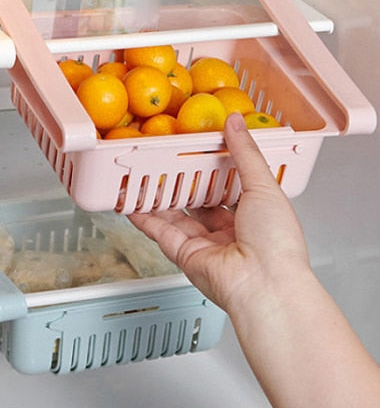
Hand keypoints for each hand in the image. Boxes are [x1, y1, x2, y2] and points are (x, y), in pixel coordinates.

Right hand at [129, 112, 309, 312]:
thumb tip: (235, 124)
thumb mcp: (264, 186)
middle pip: (199, 203)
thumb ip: (245, 153)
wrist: (264, 284)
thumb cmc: (277, 244)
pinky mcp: (185, 255)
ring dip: (157, 198)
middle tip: (164, 161)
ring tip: (141, 176)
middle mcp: (229, 232)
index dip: (212, 170)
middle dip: (182, 184)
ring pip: (175, 216)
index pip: (228, 188)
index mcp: (253, 216)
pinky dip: (143, 217)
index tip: (197, 150)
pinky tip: (131, 202)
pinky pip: (160, 232)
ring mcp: (205, 244)